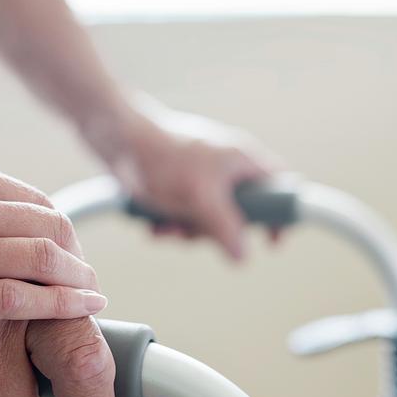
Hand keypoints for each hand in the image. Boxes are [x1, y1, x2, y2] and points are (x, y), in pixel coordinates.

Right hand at [0, 142, 106, 337]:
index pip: (33, 200)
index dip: (59, 230)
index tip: (66, 252)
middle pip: (49, 228)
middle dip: (76, 257)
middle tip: (85, 279)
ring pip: (42, 262)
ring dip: (76, 282)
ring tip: (89, 297)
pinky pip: (15, 301)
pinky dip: (56, 306)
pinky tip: (75, 312)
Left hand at [84, 97, 281, 258]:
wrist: (116, 139)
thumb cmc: (163, 159)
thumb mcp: (200, 198)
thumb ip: (225, 227)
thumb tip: (244, 257)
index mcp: (243, 160)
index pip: (280, 188)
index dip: (280, 215)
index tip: (271, 242)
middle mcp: (227, 167)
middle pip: (241, 214)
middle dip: (214, 230)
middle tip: (195, 231)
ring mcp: (202, 175)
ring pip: (209, 219)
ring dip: (187, 230)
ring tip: (167, 227)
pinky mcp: (178, 184)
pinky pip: (185, 214)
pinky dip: (171, 223)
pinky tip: (154, 225)